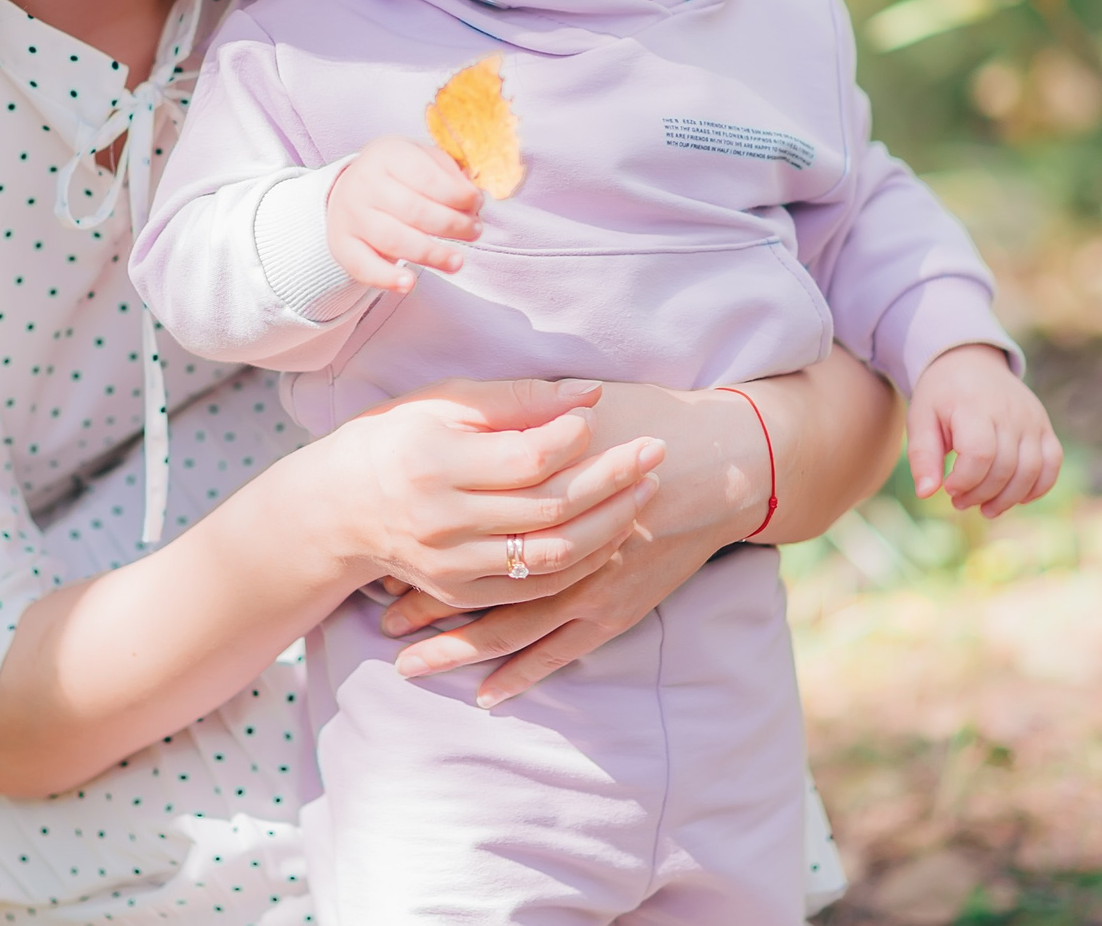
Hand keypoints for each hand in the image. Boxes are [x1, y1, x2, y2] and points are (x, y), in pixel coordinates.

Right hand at [317, 377, 664, 612]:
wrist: (339, 508)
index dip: (574, 438)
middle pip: (549, 508)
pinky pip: (535, 589)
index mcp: (434, 463)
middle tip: (655, 451)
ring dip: (609, 525)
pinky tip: (610, 535)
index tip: (603, 415)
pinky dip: (580, 565)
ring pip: (551, 556)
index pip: (526, 458)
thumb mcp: (441, 401)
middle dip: (612, 478)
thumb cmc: (396, 437)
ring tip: (644, 491)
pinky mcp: (461, 592)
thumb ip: (514, 398)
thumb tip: (589, 394)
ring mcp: (452, 565)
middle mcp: (442, 521)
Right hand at [326, 135, 481, 292]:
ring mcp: (350, 215)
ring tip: (457, 261)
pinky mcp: (341, 245)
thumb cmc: (397, 176)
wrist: (349, 190)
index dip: (457, 194)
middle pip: (414, 211)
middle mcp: (364, 183)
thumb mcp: (421, 159)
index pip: (426, 177)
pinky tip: (409, 283)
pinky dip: (387, 278)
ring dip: (432, 254)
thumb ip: (448, 174)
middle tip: (474, 231)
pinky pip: (364, 266)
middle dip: (452, 225)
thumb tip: (473, 197)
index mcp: (387, 155)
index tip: (476, 203)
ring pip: (394, 240)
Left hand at [370, 379, 770, 705]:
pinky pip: (559, 652)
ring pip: (511, 629)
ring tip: (411, 665)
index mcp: (547, 492)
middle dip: (426, 609)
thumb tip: (463, 420)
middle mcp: (563, 547)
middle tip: (381, 625)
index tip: (382, 567)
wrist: (720, 463)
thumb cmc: (644, 422)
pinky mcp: (615, 611)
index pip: (468, 531)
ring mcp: (591, 586)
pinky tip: (487, 694)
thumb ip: (520, 416)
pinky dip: (521, 674)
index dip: (424, 551)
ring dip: (460, 649)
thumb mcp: (576, 408)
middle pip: (479, 586)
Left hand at [906, 344, 1060, 515]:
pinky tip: (1016, 499)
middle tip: (959, 502)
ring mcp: (1031, 419)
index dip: (965, 481)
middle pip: (1005, 467)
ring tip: (984, 508)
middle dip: (981, 494)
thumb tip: (926, 493)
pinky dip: (1038, 487)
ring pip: (1031, 470)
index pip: (980, 454)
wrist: (969, 362)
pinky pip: (1052, 463)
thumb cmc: (941, 396)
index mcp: (974, 408)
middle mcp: (1009, 413)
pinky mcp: (1044, 426)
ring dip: (1008, 498)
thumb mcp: (920, 418)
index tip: (948, 488)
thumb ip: (923, 456)